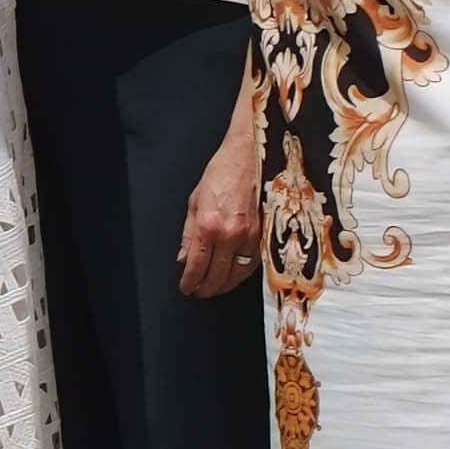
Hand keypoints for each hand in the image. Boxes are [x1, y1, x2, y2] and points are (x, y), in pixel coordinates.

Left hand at [174, 126, 261, 304]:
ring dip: (224, 285)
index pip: (197, 265)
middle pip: (218, 276)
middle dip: (206, 289)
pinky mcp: (266, 234)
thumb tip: (184, 260)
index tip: (186, 288)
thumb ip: (189, 235)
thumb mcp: (195, 202)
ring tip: (214, 287)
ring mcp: (251, 236)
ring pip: (238, 274)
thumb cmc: (221, 173)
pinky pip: (253, 263)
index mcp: (209, 226)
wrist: (251, 156)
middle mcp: (231, 235)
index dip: (190, 282)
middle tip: (199, 292)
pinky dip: (241, 273)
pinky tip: (233, 275)